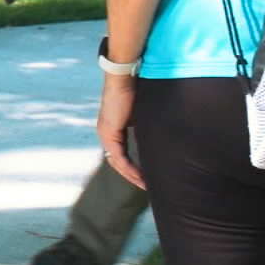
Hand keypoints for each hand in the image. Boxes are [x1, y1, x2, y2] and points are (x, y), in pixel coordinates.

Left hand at [97, 73, 142, 188]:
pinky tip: (141, 177)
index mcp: (113, 130)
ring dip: (131, 176)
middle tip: (147, 187)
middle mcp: (106, 134)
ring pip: (117, 163)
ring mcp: (105, 134)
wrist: (124, 78)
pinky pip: (118, 157)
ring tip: (145, 185)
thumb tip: (159, 138)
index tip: (147, 177)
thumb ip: (145, 128)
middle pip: (118, 163)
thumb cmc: (135, 91)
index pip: (121, 155)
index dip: (133, 168)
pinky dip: (129, 169)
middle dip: (132, 176)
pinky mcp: (108, 133)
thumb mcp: (141, 115)